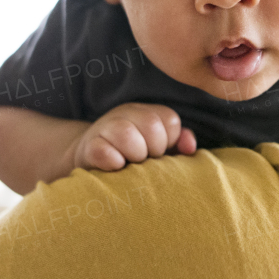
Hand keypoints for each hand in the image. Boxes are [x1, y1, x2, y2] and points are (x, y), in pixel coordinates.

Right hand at [69, 103, 196, 171]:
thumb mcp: (158, 148)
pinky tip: (117, 167)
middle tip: (145, 160)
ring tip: (131, 164)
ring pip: (126, 133)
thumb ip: (178, 143)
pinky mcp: (88, 147)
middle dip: (154, 149)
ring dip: (134, 154)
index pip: (170, 120)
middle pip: (151, 124)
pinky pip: (102, 151)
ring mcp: (104, 128)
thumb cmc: (132, 156)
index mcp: (145, 112)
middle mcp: (125, 114)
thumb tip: (190, 146)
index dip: (169, 141)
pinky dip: (114, 162)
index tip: (159, 153)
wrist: (90, 161)